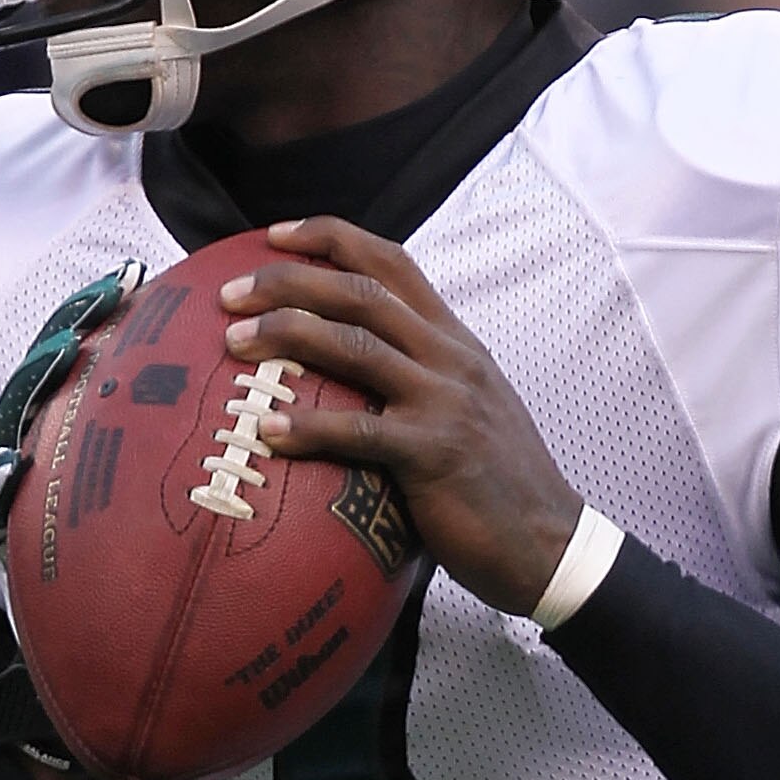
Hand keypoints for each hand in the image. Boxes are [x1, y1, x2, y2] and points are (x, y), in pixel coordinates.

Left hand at [220, 219, 581, 615]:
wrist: (550, 543)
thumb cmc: (497, 486)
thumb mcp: (466, 408)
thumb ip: (418, 378)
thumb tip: (349, 373)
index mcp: (454, 340)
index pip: (391, 262)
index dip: (329, 237)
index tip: (274, 236)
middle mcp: (450, 358)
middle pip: (360, 291)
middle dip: (288, 281)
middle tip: (230, 293)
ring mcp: (445, 403)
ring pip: (355, 345)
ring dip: (286, 335)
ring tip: (233, 343)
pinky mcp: (435, 454)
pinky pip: (360, 432)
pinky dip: (309, 428)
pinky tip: (268, 432)